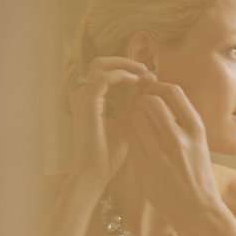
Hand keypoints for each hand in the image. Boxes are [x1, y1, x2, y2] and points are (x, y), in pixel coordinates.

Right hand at [69, 57, 155, 186]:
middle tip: (148, 70)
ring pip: (101, 65)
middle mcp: (84, 95)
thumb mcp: (127, 123)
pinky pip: (103, 78)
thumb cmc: (110, 153)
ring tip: (145, 73)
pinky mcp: (87, 103)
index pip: (109, 73)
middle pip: (102, 63)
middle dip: (127, 63)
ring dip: (126, 66)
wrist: (95, 172)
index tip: (151, 77)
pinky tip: (136, 81)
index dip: (130, 71)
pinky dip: (121, 75)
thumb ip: (135, 105)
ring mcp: (83, 98)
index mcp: (91, 99)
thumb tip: (151, 89)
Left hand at [125, 82, 223, 232]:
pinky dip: (131, 134)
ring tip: (140, 126)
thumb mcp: (200, 144)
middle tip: (142, 109)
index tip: (155, 92)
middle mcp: (179, 137)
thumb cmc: (198, 175)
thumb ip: (184, 122)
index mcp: (196, 128)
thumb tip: (165, 97)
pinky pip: (130, 138)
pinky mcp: (145, 165)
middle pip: (150, 101)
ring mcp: (160, 152)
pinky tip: (138, 141)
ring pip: (135, 118)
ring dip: (134, 117)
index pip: (173, 91)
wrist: (197, 209)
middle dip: (143, 101)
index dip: (159, 87)